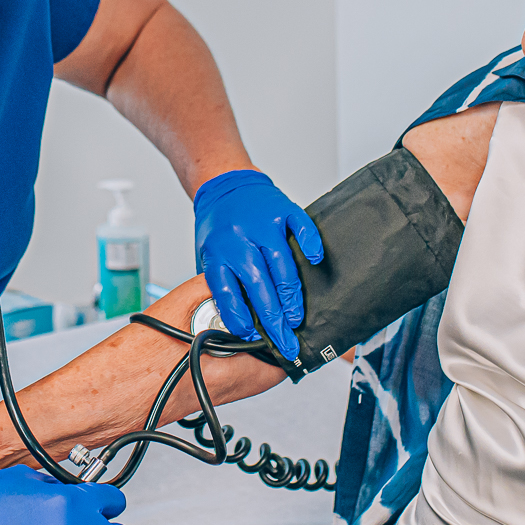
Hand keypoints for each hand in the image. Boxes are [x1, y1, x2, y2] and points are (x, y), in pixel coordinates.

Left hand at [193, 169, 323, 359]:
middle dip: (273, 318)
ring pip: (280, 264)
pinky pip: (300, 227)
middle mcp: (238, 238)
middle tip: (284, 341)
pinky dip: (309, 244)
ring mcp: (261, 223)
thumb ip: (222, 282)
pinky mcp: (282, 209)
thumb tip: (239, 322)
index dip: (240, 318)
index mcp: (216, 252)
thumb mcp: (207, 255)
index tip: (251, 337)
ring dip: (290, 295)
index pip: (227, 292)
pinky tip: (316, 262)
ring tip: (295, 317)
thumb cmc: (218, 226)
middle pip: (257, 284)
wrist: (223, 184)